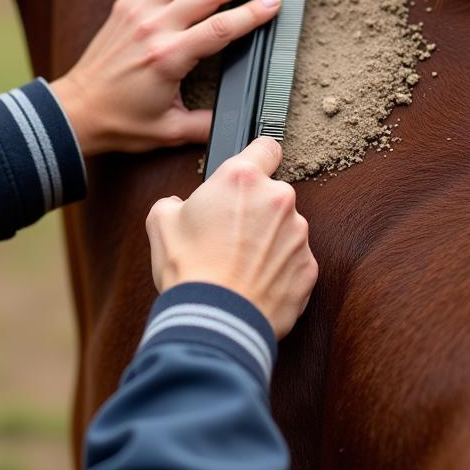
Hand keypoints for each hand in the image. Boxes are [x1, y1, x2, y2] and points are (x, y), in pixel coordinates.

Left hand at [49, 0, 280, 156]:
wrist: (75, 110)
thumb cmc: (120, 121)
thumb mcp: (169, 130)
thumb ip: (207, 124)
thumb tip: (240, 120)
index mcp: (168, 58)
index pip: (222, 27)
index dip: (252, 13)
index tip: (275, 2)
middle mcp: (154, 27)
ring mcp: (138, 10)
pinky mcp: (126, 3)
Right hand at [145, 138, 318, 339]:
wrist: (214, 322)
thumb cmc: (188, 270)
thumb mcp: (160, 222)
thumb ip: (175, 202)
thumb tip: (178, 206)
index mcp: (242, 179)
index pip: (266, 147)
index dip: (257, 157)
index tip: (253, 170)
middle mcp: (278, 200)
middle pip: (272, 194)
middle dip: (256, 209)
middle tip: (228, 234)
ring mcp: (298, 235)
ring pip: (285, 228)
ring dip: (268, 240)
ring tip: (239, 265)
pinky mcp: (308, 268)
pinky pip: (294, 261)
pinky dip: (279, 269)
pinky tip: (254, 283)